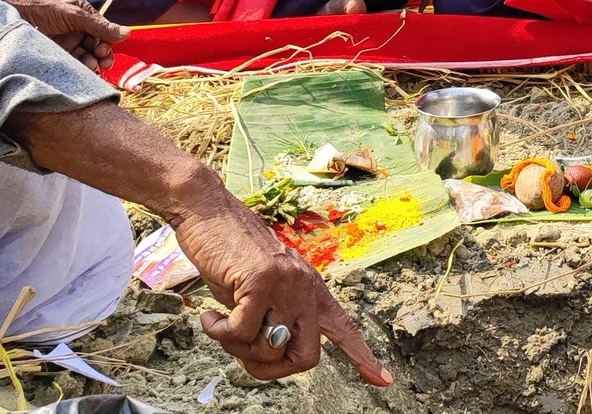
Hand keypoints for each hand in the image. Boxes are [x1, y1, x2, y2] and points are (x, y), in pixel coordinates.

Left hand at [0, 0, 127, 71]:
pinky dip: (79, 70)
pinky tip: (82, 73)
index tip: (104, 53)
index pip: (102, 31)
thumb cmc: (38, 9)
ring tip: (90, 68)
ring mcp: (64, 43)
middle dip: (101, 54)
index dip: (106, 42)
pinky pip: (72, 65)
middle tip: (102, 63)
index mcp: (81, 15)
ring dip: (91, 63)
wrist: (7, 21)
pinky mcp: (54, 55)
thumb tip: (126, 33)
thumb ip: (99, 25)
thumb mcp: (71, 15)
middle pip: (96, 45)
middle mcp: (75, 29)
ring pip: (85, 56)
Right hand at [3, 104, 390, 387]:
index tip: (383, 381)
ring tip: (221, 324)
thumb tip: (270, 356)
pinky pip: (241, 334)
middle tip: (242, 351)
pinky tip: (208, 316)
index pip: (344, 329)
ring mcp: (287, 284)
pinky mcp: (261, 281)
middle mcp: (306, 288)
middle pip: (305, 358)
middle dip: (271, 369)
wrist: (208, 210)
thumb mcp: (258, 292)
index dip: (363, 357)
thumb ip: (272, 318)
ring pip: (270, 350)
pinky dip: (219, 333)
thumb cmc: (229, 254)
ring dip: (237, 349)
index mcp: (311, 290)